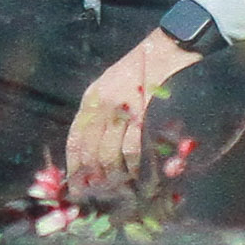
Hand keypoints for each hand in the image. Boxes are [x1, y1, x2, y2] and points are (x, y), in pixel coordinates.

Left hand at [63, 28, 202, 196]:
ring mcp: (122, 109)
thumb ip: (101, 113)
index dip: (73, 166)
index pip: (75, 139)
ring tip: (120, 190)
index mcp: (92, 98)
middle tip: (100, 195)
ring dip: (115, 177)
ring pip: (110, 155)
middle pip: (91, 152)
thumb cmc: (143, 69)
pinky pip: (133, 150)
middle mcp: (102, 104)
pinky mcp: (143, 114)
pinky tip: (137, 176)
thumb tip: (94, 152)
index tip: (75, 186)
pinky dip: (134, 168)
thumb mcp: (111, 85)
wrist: (170, 48)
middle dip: (94, 178)